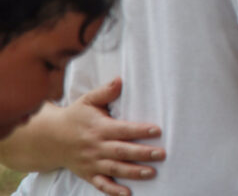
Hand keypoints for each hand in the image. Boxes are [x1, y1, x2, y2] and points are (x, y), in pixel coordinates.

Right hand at [58, 79, 164, 195]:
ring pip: (115, 169)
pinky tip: (128, 194)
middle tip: (162, 154)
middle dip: (143, 153)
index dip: (140, 130)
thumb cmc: (75, 116)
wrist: (49, 138)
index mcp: (99, 128)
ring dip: (134, 172)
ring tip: (152, 173)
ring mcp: (92, 162)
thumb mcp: (87, 101)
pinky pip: (101, 184)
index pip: (123, 129)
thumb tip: (120, 80)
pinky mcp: (88, 174)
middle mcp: (96, 147)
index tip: (157, 130)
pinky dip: (113, 190)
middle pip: (122, 151)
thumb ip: (105, 92)